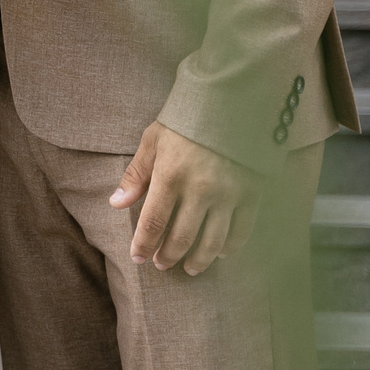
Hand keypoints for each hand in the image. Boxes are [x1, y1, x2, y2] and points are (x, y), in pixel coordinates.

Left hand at [112, 122, 259, 275]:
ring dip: (199, 259)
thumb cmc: (186, 122)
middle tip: (161, 265)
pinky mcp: (252, 194)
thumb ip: (136, 174)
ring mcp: (229, 194)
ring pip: (213, 241)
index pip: (153, 221)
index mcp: (171, 175)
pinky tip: (221, 253)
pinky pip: (242, 230)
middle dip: (168, 256)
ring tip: (189, 267)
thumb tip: (116, 203)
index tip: (137, 258)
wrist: (233, 102)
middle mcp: (200, 190)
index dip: (143, 244)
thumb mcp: (153, 140)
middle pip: (182, 237)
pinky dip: (231, 246)